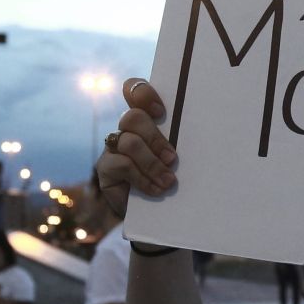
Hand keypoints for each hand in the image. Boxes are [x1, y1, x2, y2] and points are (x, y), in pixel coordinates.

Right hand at [96, 78, 177, 219]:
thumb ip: (175, 143)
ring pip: (130, 142)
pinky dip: (143, 178)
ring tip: (168, 180)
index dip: (143, 94)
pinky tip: (156, 189)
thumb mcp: (173, 158)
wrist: (151, 212)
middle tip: (172, 158)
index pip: (134, 91)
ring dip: (152, 163)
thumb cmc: (167, 178)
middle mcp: (126, 129)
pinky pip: (123, 165)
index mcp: (145, 119)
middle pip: (133, 117)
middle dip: (155, 137)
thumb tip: (198, 139)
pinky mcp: (105, 167)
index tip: (161, 112)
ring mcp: (113, 147)